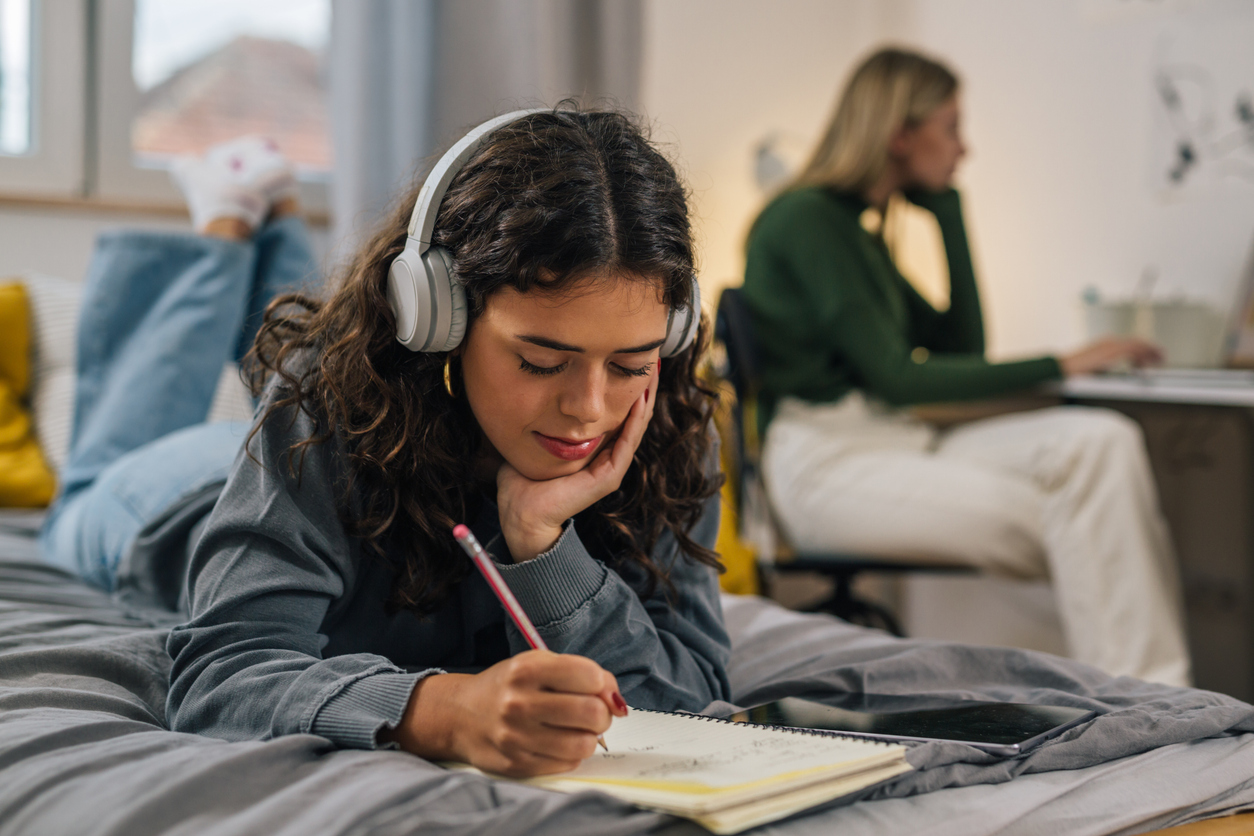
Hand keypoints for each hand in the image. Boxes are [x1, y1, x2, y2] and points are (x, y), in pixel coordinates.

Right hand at [382, 650, 627, 776]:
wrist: (461, 714)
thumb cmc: (509, 686)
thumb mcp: (538, 664)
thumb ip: (580, 673)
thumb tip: (617, 702)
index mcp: (527, 669)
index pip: (590, 676)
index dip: (603, 684)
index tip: (598, 688)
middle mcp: (519, 703)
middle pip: (592, 713)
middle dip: (602, 714)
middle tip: (593, 712)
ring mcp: (516, 737)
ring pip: (584, 744)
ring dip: (589, 737)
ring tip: (577, 729)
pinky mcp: (517, 764)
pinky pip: (567, 763)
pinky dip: (571, 753)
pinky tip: (557, 741)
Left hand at [496, 366, 659, 561]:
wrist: (521, 512)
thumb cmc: (524, 477)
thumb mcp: (538, 436)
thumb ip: (544, 416)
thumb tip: (532, 385)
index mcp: (596, 447)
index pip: (619, 412)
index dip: (627, 386)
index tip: (631, 358)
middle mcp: (608, 456)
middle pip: (634, 416)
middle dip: (643, 387)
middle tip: (652, 358)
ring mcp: (611, 468)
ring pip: (636, 427)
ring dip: (646, 400)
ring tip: (652, 374)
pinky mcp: (608, 477)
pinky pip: (626, 445)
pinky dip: (634, 422)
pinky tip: (639, 401)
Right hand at [1060, 337, 1163, 376]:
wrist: (1063, 368)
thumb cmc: (1074, 370)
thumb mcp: (1092, 366)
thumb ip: (1105, 365)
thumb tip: (1113, 370)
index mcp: (1105, 343)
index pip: (1129, 343)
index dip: (1143, 348)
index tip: (1151, 355)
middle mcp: (1110, 341)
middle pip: (1136, 341)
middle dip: (1151, 348)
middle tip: (1161, 356)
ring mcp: (1111, 345)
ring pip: (1137, 344)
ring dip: (1150, 351)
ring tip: (1159, 359)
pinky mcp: (1112, 351)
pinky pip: (1133, 350)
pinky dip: (1143, 355)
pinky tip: (1146, 364)